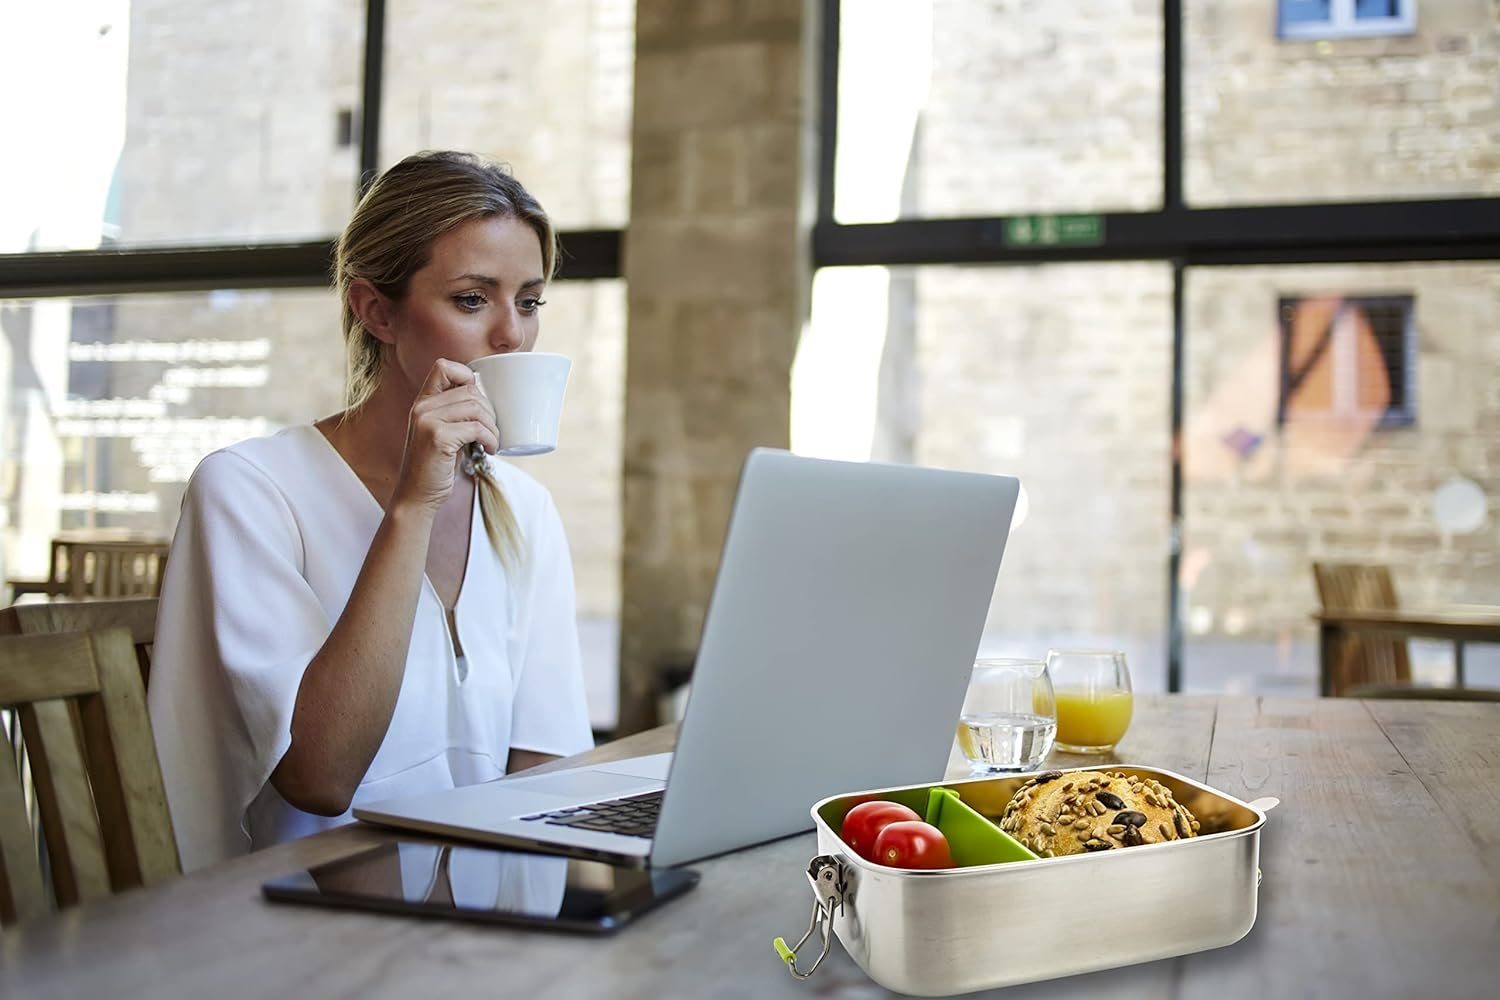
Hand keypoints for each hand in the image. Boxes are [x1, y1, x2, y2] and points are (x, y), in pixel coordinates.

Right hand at [392, 359, 498, 511]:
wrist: (417, 495)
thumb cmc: (436, 466)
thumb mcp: (442, 433)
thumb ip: (455, 414)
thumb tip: (489, 400)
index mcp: (422, 402)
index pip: (443, 367)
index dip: (467, 376)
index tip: (479, 401)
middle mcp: (422, 407)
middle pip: (470, 390)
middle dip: (489, 410)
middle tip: (492, 431)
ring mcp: (427, 421)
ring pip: (476, 408)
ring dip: (493, 427)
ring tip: (492, 442)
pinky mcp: (437, 437)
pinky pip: (476, 428)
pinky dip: (490, 439)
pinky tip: (490, 450)